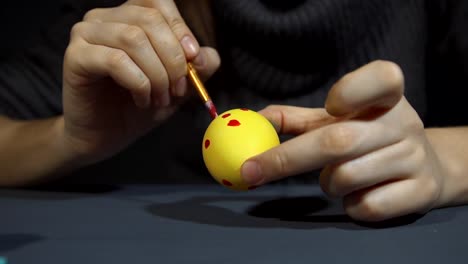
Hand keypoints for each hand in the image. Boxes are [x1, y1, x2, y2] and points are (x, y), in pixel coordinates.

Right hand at [61, 0, 219, 163]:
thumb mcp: (176, 86)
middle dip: (173, 58)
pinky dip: (139, 83)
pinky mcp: (75, 57)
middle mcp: (104, 18)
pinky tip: (142, 101)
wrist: (105, 136)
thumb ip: (195, 68)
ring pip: (134, 39)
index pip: (157, 2)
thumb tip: (207, 56)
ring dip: (157, 74)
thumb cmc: (137, 106)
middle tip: (178, 89)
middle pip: (149, 20)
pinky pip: (115, 61)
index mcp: (128, 17)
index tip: (193, 59)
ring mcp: (86, 35)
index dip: (179, 28)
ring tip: (160, 98)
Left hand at [241, 61, 443, 221]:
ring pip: (348, 177)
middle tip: (250, 172)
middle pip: (339, 140)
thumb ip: (294, 119)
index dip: (352, 89)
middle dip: (287, 159)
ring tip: (336, 178)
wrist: (423, 168)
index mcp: (387, 96)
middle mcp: (405, 123)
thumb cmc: (366, 139)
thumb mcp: (334, 122)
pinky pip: (367, 206)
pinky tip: (358, 195)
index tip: (330, 105)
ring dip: (327, 184)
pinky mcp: (421, 191)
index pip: (382, 77)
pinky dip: (350, 206)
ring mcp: (416, 158)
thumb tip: (252, 119)